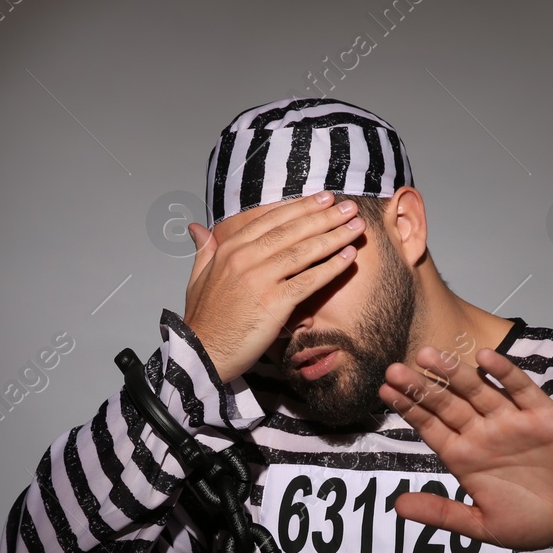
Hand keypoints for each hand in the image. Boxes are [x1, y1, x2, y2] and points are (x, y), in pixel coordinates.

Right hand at [183, 192, 366, 382]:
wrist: (204, 353)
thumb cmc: (205, 319)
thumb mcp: (198, 277)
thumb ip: (204, 249)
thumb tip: (196, 227)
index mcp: (230, 249)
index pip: (272, 220)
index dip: (301, 207)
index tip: (323, 199)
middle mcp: (245, 259)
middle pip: (292, 231)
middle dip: (325, 216)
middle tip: (349, 207)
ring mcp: (260, 279)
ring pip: (304, 251)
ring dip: (334, 237)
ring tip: (356, 227)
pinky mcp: (274, 303)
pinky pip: (309, 280)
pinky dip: (331, 267)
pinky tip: (349, 257)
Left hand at [379, 345, 552, 551]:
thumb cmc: (534, 521)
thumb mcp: (484, 526)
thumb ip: (443, 513)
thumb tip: (397, 507)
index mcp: (465, 457)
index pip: (430, 427)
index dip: (409, 409)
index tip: (384, 392)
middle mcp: (484, 434)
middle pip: (447, 404)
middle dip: (421, 387)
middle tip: (394, 369)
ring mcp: (512, 421)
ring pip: (477, 391)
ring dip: (453, 373)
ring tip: (427, 355)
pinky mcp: (542, 414)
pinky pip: (520, 389)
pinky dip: (504, 373)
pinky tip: (484, 358)